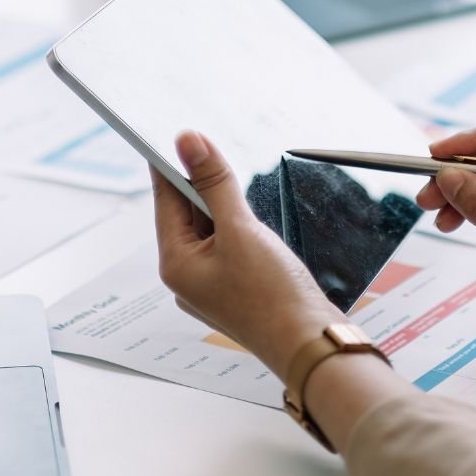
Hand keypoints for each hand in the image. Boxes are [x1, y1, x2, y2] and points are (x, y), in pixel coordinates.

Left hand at [151, 131, 343, 384]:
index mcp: (176, 264)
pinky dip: (239, 223)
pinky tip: (255, 215)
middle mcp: (188, 276)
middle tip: (215, 145)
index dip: (172, 164)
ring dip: (223, 202)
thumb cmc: (273, 296)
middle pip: (188, 214)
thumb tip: (188, 142)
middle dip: (202, 182)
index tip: (180, 133)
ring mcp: (213, 284)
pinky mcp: (239, 287)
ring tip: (236, 176)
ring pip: (211, 228)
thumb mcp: (241, 229)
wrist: (310, 343)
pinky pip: (230, 244)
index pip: (166, 201)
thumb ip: (214, 182)